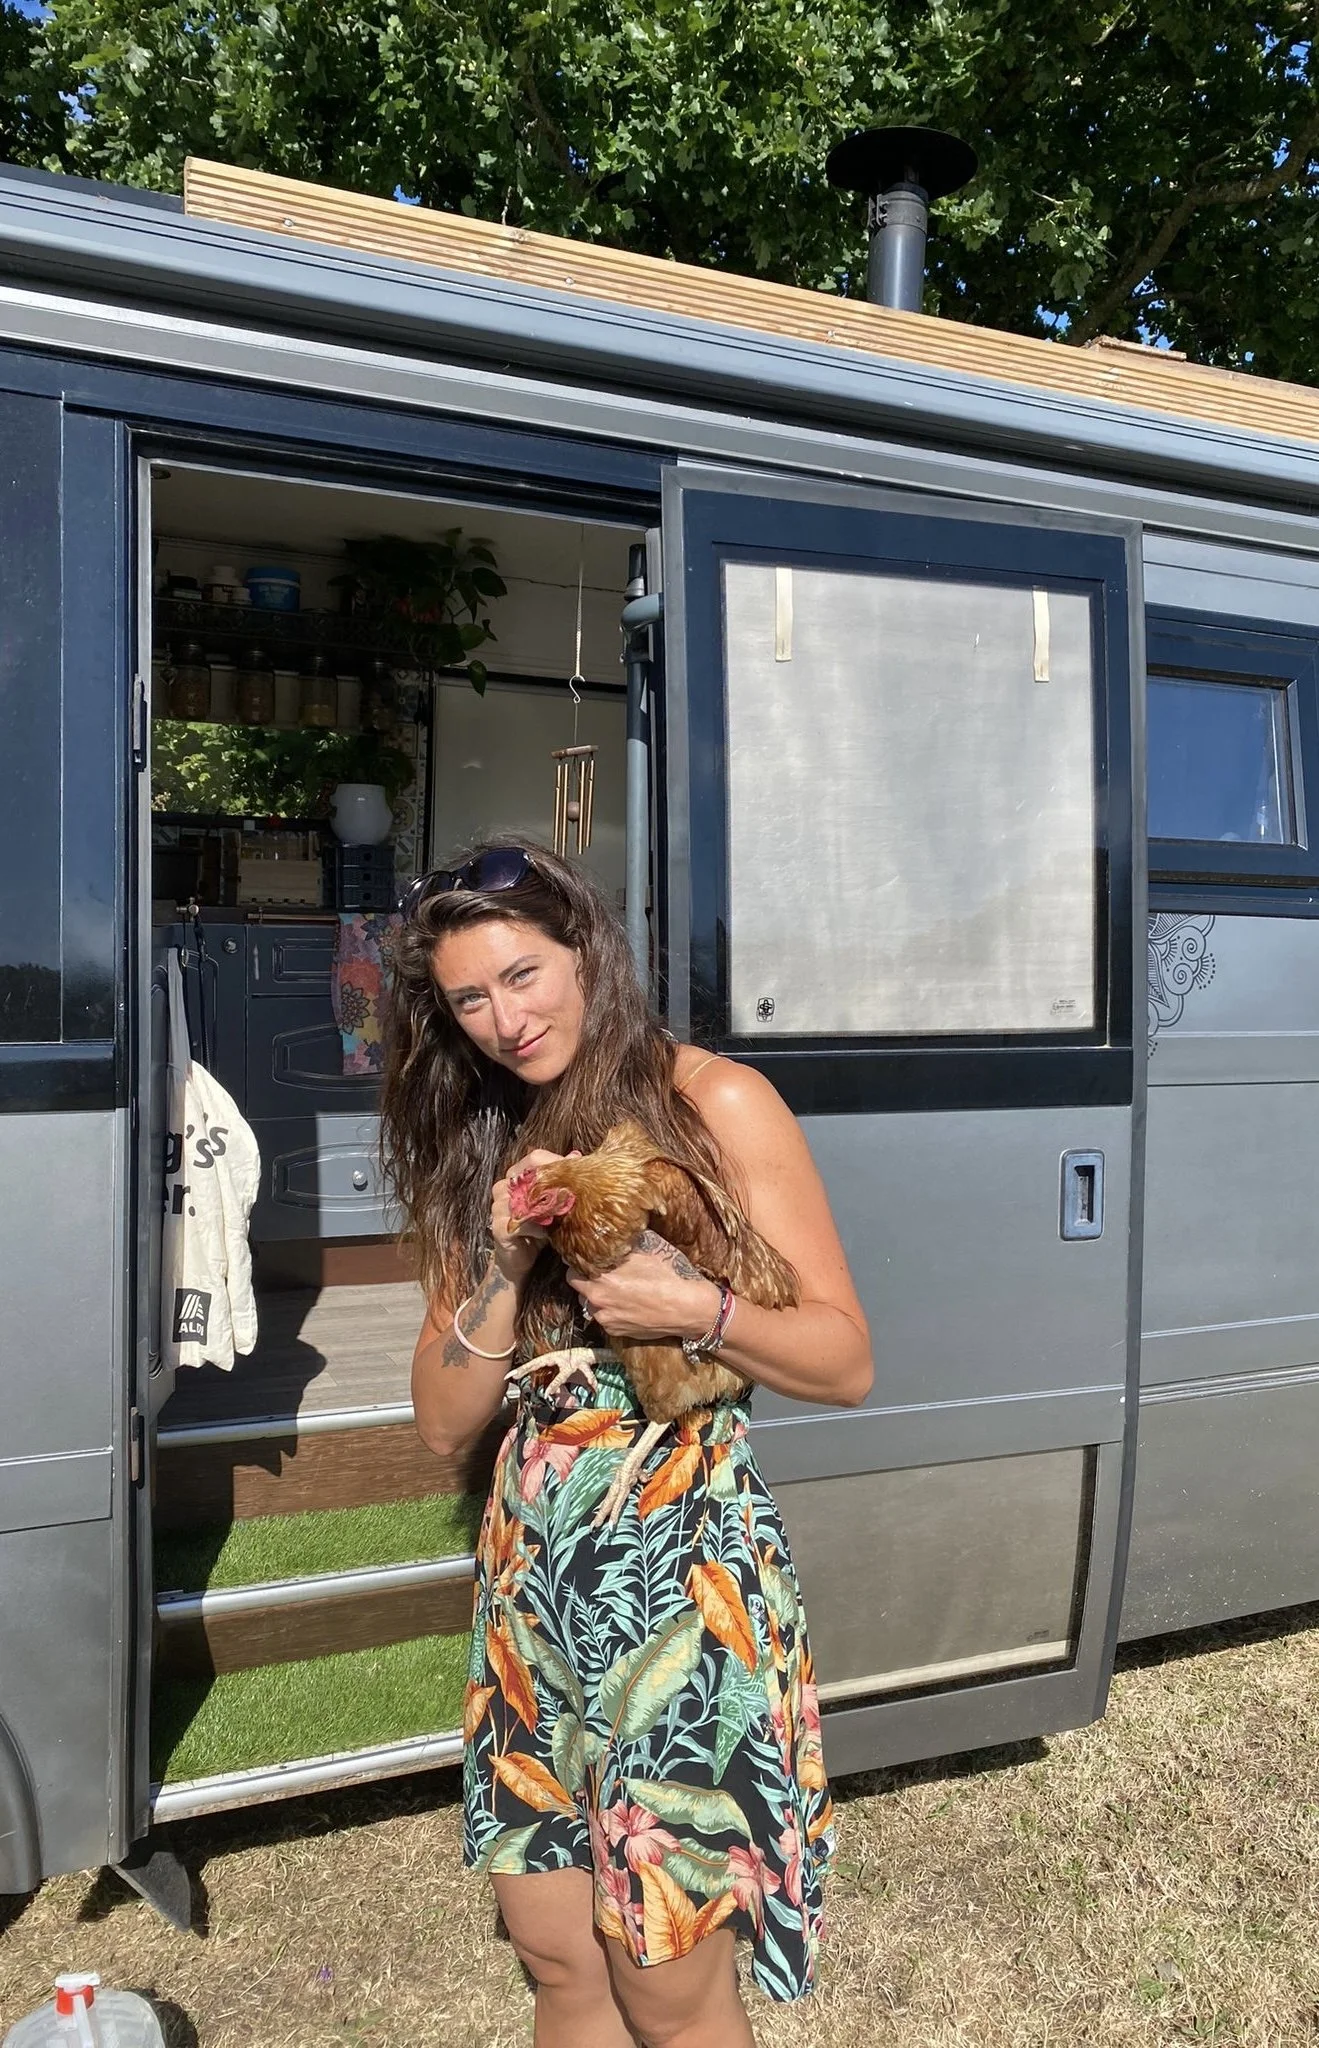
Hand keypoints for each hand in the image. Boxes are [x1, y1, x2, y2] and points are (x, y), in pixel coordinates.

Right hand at [490, 1149, 575, 1281]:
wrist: (522, 1259)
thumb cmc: (540, 1227)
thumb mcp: (553, 1202)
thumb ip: (561, 1180)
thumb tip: (576, 1156)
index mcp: (517, 1176)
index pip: (534, 1158)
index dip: (556, 1163)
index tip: (575, 1173)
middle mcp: (504, 1187)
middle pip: (529, 1175)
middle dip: (553, 1186)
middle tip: (571, 1195)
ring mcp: (498, 1207)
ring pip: (523, 1198)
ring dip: (545, 1208)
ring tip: (560, 1216)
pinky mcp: (498, 1227)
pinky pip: (518, 1222)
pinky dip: (535, 1227)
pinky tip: (546, 1233)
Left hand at [567, 1231, 721, 1343]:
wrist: (688, 1308)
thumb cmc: (670, 1276)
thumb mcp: (647, 1249)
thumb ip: (623, 1245)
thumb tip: (614, 1234)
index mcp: (601, 1277)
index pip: (572, 1270)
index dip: (580, 1263)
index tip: (589, 1260)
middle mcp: (597, 1300)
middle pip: (578, 1288)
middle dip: (587, 1280)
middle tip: (603, 1274)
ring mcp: (605, 1319)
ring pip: (591, 1305)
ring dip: (599, 1297)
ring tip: (618, 1291)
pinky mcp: (615, 1332)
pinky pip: (604, 1318)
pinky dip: (610, 1311)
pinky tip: (627, 1305)